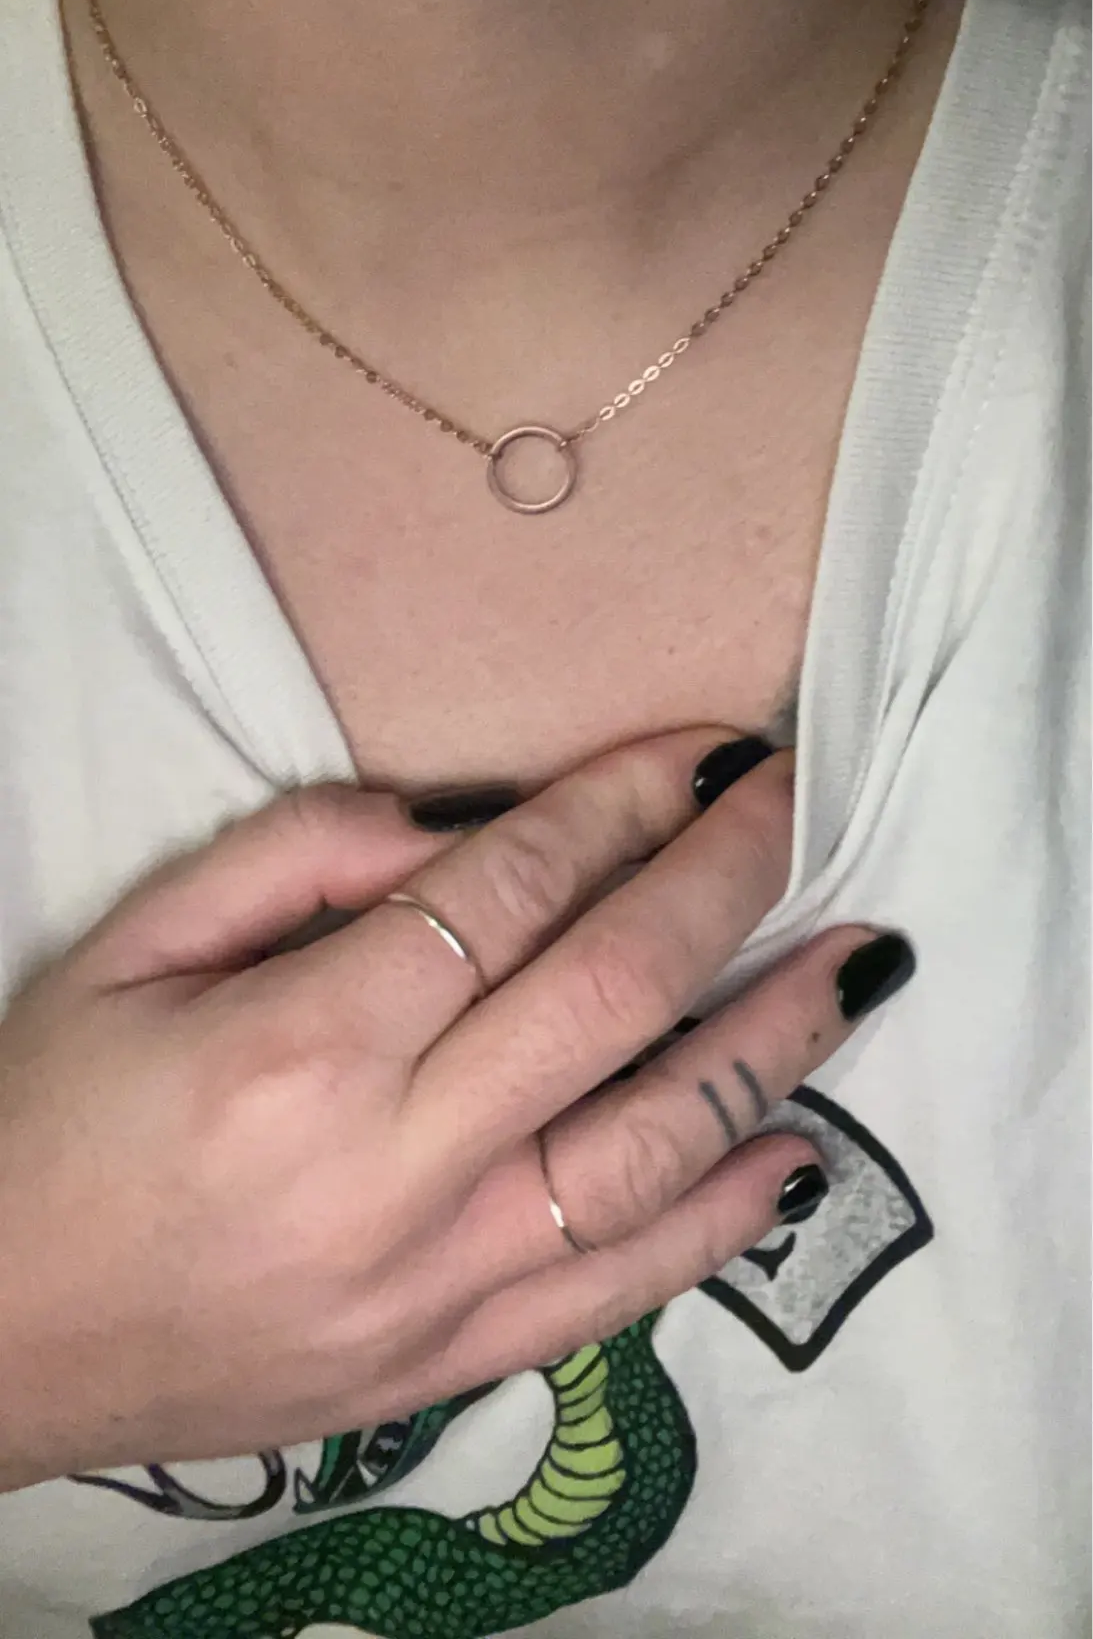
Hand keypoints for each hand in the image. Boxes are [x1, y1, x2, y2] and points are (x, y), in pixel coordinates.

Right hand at [0, 730, 910, 1488]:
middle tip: (792, 801)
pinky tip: (788, 1150)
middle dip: (720, 879)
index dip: (620, 800)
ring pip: (648, 1147)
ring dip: (768, 1041)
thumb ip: (296, 857)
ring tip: (855, 964)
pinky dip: (716, 1221)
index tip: (701, 747)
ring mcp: (429, 1281)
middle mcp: (387, 1165)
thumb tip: (461, 825)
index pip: (509, 890)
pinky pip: (613, 1294)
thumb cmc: (47, 1121)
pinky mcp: (440, 1363)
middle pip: (608, 996)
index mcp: (298, 1044)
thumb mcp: (134, 946)